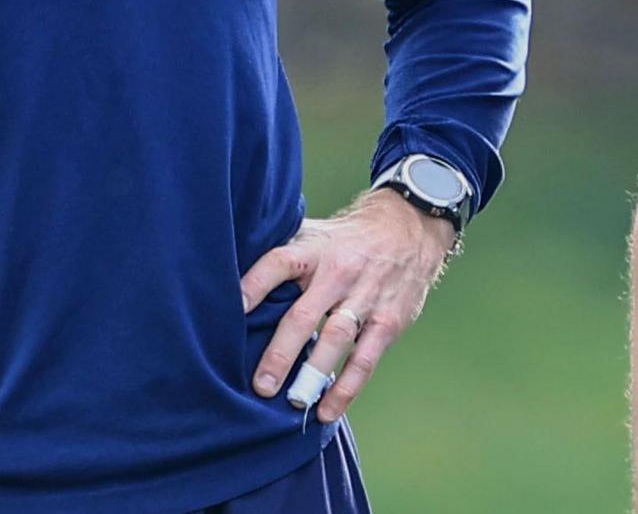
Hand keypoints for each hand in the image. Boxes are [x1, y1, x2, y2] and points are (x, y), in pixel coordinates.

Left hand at [240, 188, 458, 422]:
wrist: (409, 227)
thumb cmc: (346, 240)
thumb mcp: (314, 234)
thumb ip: (282, 256)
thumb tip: (228, 284)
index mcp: (314, 249)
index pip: (278, 264)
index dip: (254, 285)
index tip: (232, 312)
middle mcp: (338, 272)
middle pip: (304, 314)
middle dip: (281, 353)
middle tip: (261, 386)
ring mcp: (366, 296)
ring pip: (336, 338)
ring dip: (314, 373)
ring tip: (294, 402)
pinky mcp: (389, 320)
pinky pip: (365, 358)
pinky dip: (347, 387)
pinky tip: (328, 410)